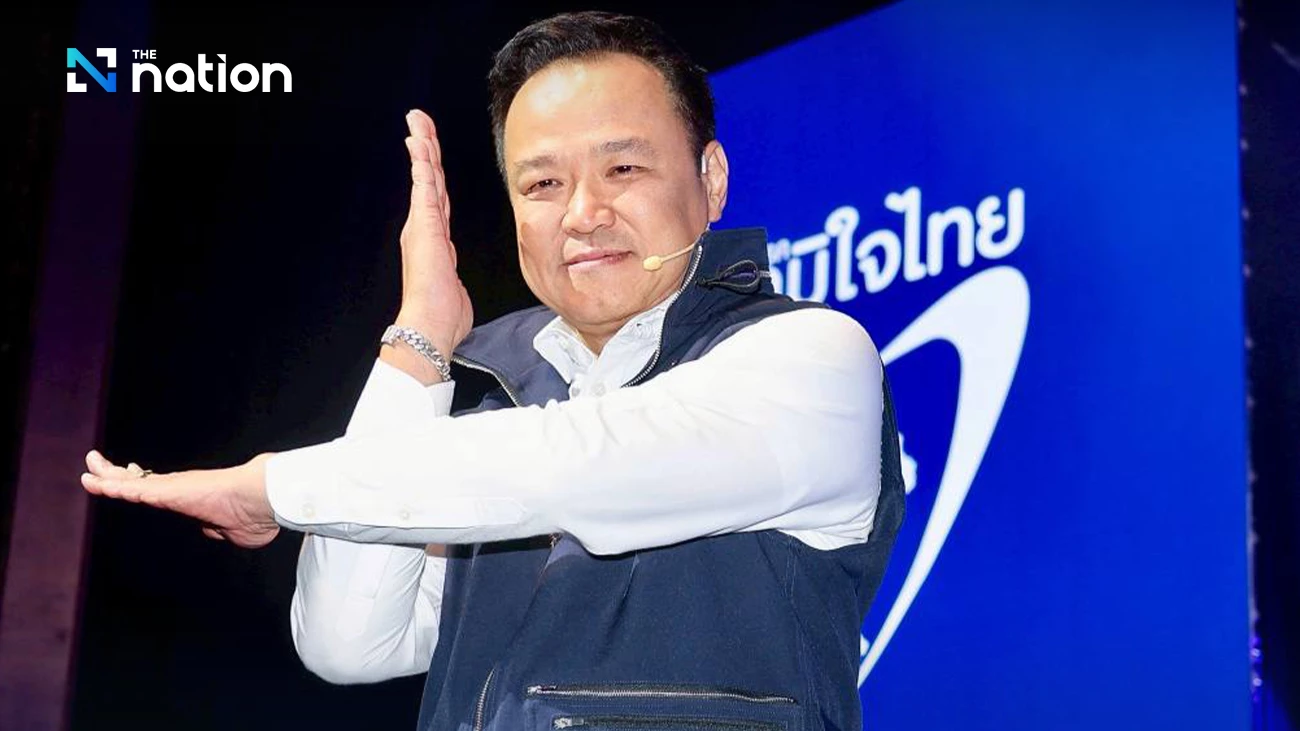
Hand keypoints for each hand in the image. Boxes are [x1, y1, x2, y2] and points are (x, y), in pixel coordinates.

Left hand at [80, 450, 280, 548]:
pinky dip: (112, 487)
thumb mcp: (234, 532)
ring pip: (130, 483)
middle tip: (96, 464)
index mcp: (191, 498)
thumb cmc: (256, 516)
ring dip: (106, 477)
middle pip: (139, 480)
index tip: (130, 472)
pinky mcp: (169, 492)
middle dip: (116, 473)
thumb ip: (217, 530)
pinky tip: (95, 483)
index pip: (159, 488)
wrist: (263, 499)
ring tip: (88, 468)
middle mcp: (179, 489)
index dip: (142, 482)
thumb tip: (209, 529)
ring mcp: (173, 489)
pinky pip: (133, 490)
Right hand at [398, 109, 472, 356]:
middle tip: (419, 120)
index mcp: (433, 240)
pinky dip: (422, 163)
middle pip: (430, 179)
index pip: (437, 196)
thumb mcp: (454, 290)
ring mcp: (423, 225)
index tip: (430, 148)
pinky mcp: (424, 225)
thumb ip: (453, 281)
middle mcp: (425, 228)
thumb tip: (456, 291)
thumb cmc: (443, 316)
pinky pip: (424, 186)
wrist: (430, 326)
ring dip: (423, 147)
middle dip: (426, 148)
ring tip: (418, 121)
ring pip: (426, 176)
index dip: (434, 171)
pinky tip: (419, 143)